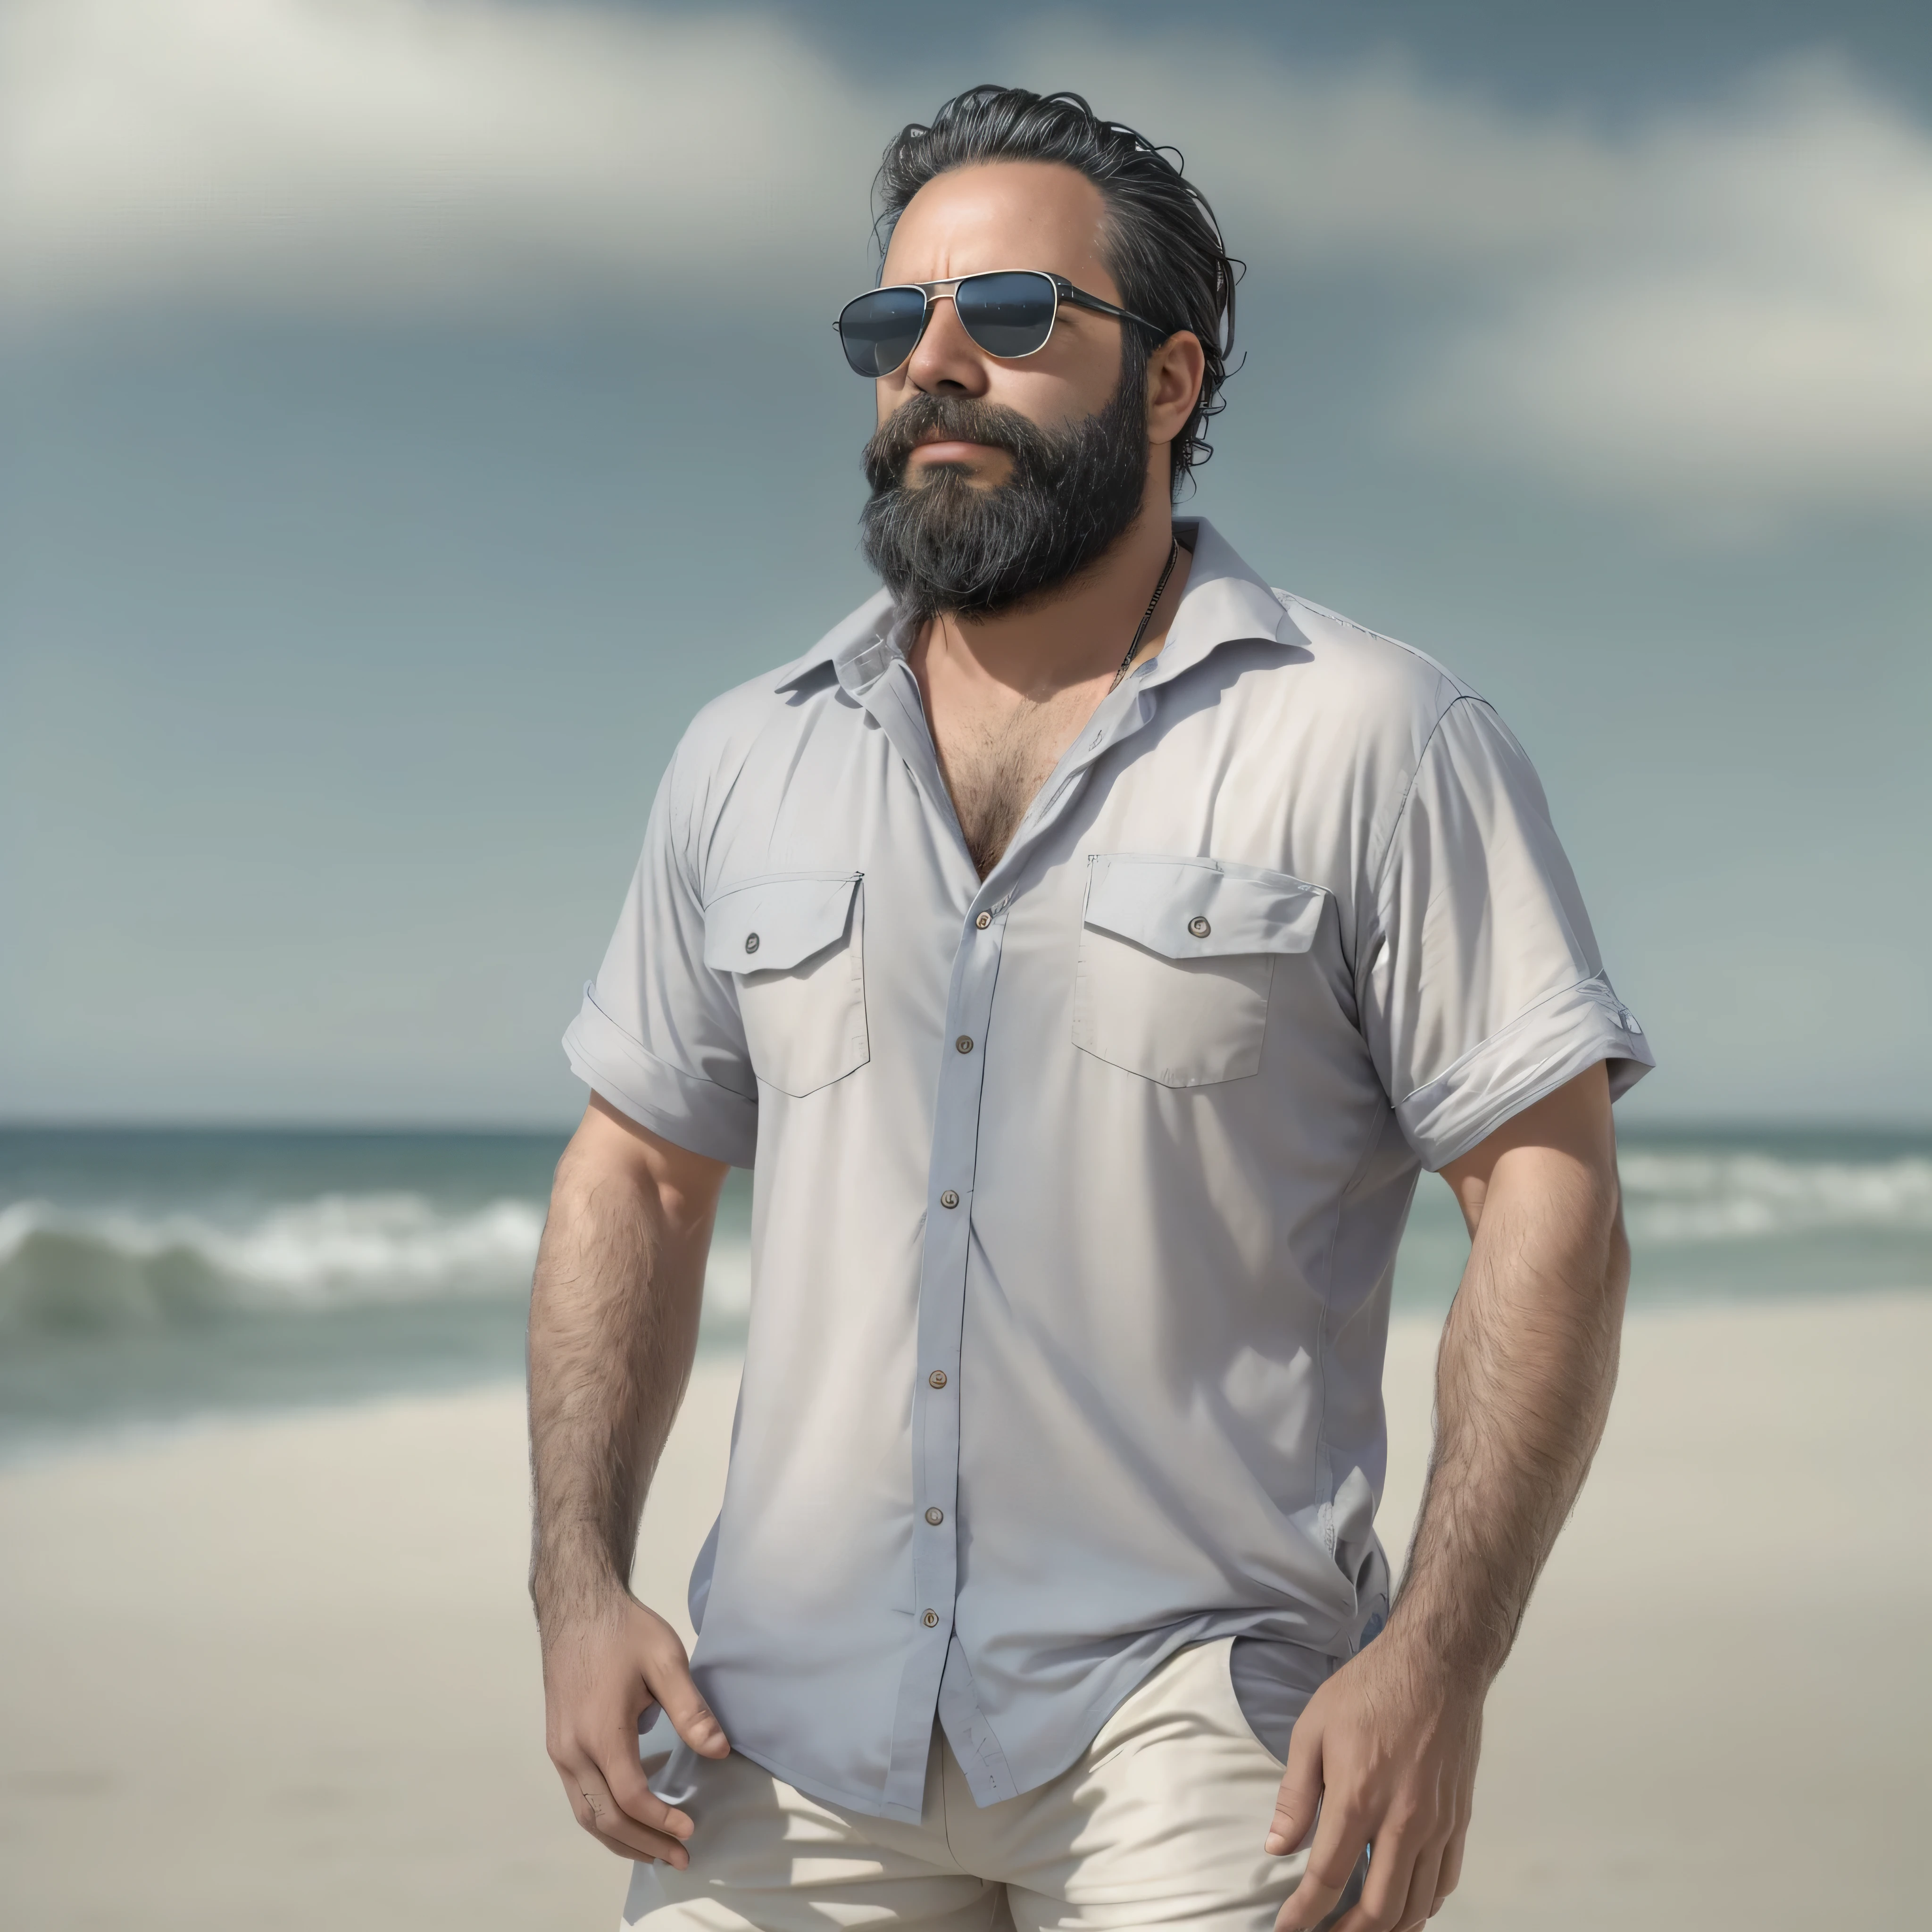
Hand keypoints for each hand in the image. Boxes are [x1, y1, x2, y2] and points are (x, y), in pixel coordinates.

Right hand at [541, 1591, 729, 1865]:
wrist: (577, 1606)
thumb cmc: (623, 1630)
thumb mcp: (666, 1660)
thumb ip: (691, 1710)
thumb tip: (719, 1751)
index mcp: (600, 1732)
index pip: (631, 1797)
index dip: (662, 1820)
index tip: (690, 1828)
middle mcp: (572, 1750)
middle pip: (605, 1817)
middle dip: (644, 1844)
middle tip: (679, 1857)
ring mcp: (560, 1749)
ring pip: (585, 1814)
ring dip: (620, 1839)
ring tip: (654, 1852)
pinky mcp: (558, 1744)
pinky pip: (578, 1796)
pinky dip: (603, 1818)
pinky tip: (628, 1818)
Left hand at [1267, 1631, 1483, 1931]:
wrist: (1436, 1664)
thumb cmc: (1369, 1689)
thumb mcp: (1312, 1730)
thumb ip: (1295, 1795)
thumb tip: (1278, 1847)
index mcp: (1357, 1798)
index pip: (1326, 1878)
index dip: (1303, 1914)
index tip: (1286, 1930)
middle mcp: (1401, 1821)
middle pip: (1378, 1910)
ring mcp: (1436, 1825)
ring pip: (1415, 1906)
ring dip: (1387, 1928)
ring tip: (1359, 1930)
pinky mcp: (1459, 1820)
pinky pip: (1444, 1882)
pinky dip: (1423, 1906)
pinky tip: (1404, 1905)